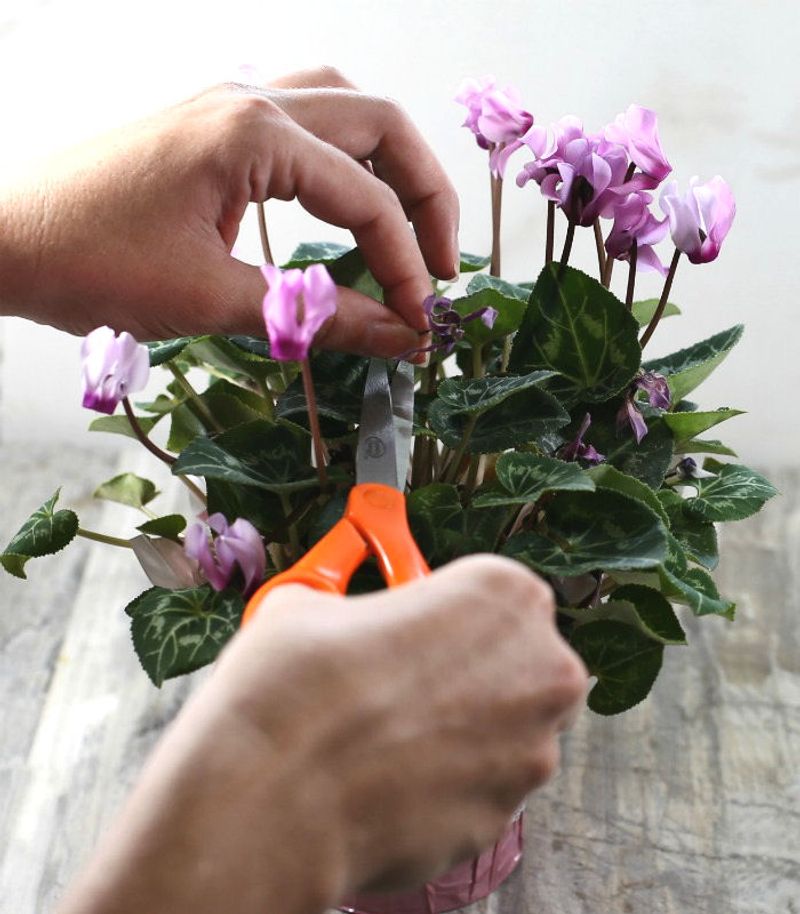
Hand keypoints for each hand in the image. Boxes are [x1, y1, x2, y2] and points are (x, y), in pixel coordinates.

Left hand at [0, 67, 458, 354]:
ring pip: (346, 107)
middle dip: (425, 198)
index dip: (406, 268)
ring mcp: (230, 100)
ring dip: (390, 163)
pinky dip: (343, 156)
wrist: (2, 239)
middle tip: (440, 268)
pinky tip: (347, 197)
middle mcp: (251, 97)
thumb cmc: (90, 265)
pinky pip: (305, 118)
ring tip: (408, 228)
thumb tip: (396, 340)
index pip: (368, 199)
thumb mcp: (214, 300)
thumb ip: (317, 315)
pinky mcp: (213, 121)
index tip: (419, 325)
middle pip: (381, 125)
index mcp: (253, 132)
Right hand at [57, 557, 585, 913]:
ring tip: (382, 727)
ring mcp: (531, 747)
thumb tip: (353, 582)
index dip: (450, 600)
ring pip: (505, 715)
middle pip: (514, 651)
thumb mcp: (310, 600)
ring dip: (460, 715)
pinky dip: (452, 769)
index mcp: (499, 593)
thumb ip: (356, 587)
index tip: (418, 611)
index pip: (500, 585)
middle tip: (396, 670)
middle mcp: (536, 666)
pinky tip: (388, 773)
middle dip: (465, 657)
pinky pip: (487, 774)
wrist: (262, 803)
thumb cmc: (284, 685)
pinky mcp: (504, 812)